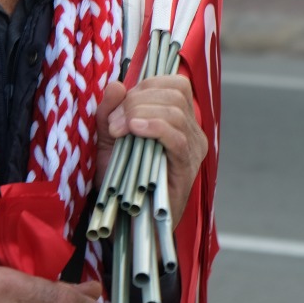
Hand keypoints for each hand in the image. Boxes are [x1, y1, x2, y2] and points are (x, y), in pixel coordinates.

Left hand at [95, 74, 207, 224]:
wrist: (126, 218)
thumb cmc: (121, 178)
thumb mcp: (109, 138)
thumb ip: (110, 110)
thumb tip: (117, 84)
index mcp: (179, 119)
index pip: (174, 84)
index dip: (145, 86)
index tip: (117, 108)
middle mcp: (193, 130)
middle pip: (175, 93)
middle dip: (138, 100)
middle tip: (113, 124)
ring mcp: (194, 148)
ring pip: (176, 111)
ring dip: (140, 113)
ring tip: (119, 131)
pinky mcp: (188, 167)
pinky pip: (178, 138)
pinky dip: (154, 127)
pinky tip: (134, 130)